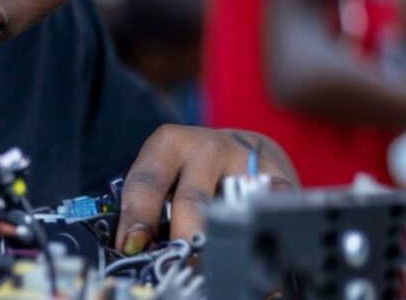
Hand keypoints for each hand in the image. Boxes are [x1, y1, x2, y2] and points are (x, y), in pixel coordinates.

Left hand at [115, 124, 298, 254]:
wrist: (236, 149)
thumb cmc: (187, 170)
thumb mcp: (162, 177)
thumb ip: (149, 206)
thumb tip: (133, 249)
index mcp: (168, 144)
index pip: (147, 182)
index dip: (137, 217)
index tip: (132, 246)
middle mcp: (207, 148)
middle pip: (192, 200)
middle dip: (183, 238)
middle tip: (178, 264)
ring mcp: (245, 162)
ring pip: (232, 209)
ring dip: (222, 242)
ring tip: (214, 267)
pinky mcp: (278, 179)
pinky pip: (270, 214)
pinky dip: (260, 239)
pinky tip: (254, 258)